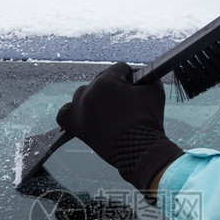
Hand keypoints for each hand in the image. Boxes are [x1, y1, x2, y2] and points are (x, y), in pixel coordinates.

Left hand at [56, 63, 183, 195]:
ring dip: (97, 99)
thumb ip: (147, 77)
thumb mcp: (154, 91)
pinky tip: (83, 114)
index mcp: (107, 81)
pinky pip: (65, 113)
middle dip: (115, 89)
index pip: (120, 69)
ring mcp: (79, 109)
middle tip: (127, 104)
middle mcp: (89, 92)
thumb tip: (141, 75)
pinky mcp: (75, 126)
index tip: (136, 88)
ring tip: (110, 112)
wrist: (139, 150)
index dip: (131, 78)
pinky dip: (73, 112)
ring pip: (85, 94)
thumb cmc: (147, 122)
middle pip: (102, 80)